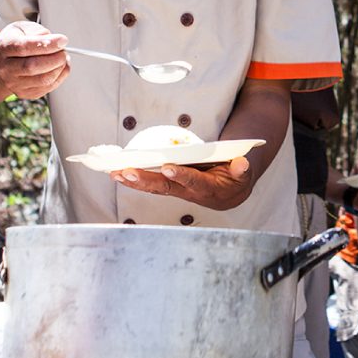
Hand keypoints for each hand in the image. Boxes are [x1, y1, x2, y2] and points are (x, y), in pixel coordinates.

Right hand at [0, 21, 69, 98]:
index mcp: (4, 48)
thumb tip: (51, 39)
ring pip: (43, 79)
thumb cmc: (14, 43)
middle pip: (33, 66)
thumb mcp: (21, 28)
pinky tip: (60, 67)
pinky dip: (60, 76)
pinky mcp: (25, 93)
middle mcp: (6, 68)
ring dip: (59, 68)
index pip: (24, 47)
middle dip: (55, 58)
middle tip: (63, 50)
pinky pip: (47, 87)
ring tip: (62, 58)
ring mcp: (14, 83)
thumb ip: (36, 31)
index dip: (47, 44)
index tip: (62, 40)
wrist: (1, 64)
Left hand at [111, 157, 253, 210]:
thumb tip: (242, 163)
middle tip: (128, 172)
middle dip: (146, 180)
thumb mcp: (242, 174)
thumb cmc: (234, 179)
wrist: (229, 193)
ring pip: (153, 188)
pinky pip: (150, 185)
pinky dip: (134, 180)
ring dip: (134, 181)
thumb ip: (241, 170)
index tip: (168, 168)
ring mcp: (177, 191)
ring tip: (116, 173)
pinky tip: (118, 174)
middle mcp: (189, 192)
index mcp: (208, 189)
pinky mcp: (169, 187)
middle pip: (165, 187)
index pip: (193, 181)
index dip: (181, 175)